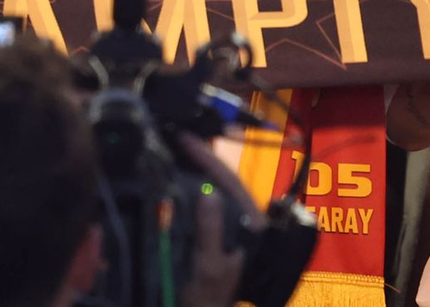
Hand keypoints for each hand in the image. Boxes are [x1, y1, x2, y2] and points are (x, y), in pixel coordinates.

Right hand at [174, 133, 262, 306]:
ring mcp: (234, 225)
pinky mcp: (221, 231)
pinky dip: (195, 182)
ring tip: (180, 148)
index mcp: (250, 225)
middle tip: (179, 138)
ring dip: (200, 166)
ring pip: (219, 186)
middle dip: (204, 156)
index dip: (208, 158)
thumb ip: (211, 230)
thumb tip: (208, 192)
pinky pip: (209, 199)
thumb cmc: (208, 298)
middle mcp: (245, 220)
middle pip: (225, 179)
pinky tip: (181, 174)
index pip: (230, 181)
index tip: (187, 139)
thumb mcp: (208, 266)